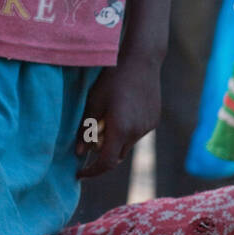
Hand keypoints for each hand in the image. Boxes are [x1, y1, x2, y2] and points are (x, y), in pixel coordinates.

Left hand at [76, 54, 162, 177]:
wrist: (143, 61)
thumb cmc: (113, 79)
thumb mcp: (93, 102)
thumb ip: (85, 129)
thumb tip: (79, 152)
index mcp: (120, 130)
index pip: (106, 163)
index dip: (92, 171)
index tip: (80, 173)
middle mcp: (136, 133)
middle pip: (117, 156)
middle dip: (103, 154)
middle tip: (91, 139)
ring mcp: (147, 128)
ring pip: (127, 144)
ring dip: (116, 140)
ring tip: (109, 117)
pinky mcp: (153, 121)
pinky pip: (137, 134)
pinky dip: (127, 131)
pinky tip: (124, 110)